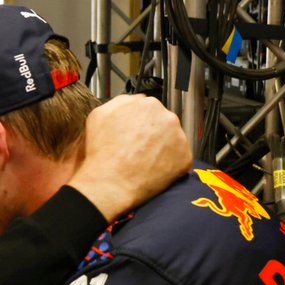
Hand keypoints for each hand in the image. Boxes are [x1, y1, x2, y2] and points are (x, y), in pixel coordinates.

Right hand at [68, 94, 190, 218]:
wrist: (111, 183)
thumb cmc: (103, 153)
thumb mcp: (99, 115)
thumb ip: (119, 102)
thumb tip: (130, 102)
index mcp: (147, 104)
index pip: (148, 110)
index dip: (139, 124)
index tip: (133, 135)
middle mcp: (167, 116)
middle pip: (162, 123)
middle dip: (152, 134)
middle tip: (137, 149)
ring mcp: (179, 137)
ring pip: (172, 140)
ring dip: (162, 148)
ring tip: (144, 161)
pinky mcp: (185, 157)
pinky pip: (179, 159)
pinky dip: (169, 165)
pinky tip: (153, 170)